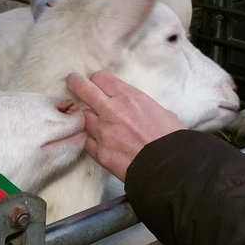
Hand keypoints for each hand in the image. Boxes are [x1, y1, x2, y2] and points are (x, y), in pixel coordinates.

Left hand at [66, 70, 185, 181]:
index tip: (95, 82)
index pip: (100, 78)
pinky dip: (92, 140)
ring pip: (83, 117)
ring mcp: (102, 131)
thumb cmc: (172, 138)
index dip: (97, 79)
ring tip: (96, 122)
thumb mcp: (160, 111)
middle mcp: (111, 111)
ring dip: (88, 118)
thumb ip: (140, 106)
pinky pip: (87, 141)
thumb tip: (136, 110)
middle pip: (82, 89)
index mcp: (128, 97)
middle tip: (72, 81)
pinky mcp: (99, 152)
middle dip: (75, 83)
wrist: (170, 166)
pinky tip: (100, 142)